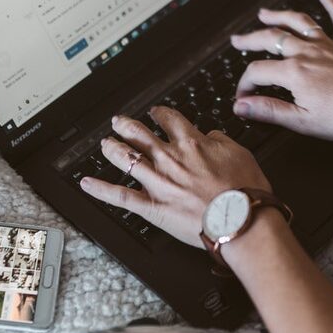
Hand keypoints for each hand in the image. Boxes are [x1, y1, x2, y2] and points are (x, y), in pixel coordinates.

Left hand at [79, 106, 271, 247]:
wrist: (242, 219)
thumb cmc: (245, 191)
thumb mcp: (239, 152)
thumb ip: (220, 140)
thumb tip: (210, 135)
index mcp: (192, 143)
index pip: (170, 120)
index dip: (160, 114)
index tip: (156, 113)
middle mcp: (171, 159)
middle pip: (140, 134)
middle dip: (127, 126)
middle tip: (120, 122)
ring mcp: (159, 182)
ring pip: (126, 159)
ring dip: (112, 149)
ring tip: (105, 144)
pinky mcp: (152, 207)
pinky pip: (120, 196)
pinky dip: (100, 190)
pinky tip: (86, 183)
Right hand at [231, 0, 332, 141]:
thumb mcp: (301, 120)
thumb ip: (268, 110)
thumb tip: (241, 106)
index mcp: (294, 72)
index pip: (257, 71)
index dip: (245, 84)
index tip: (243, 98)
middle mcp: (308, 53)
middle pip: (271, 39)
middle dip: (250, 39)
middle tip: (237, 40)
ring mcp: (327, 46)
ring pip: (299, 23)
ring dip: (279, 16)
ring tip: (264, 13)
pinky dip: (332, 5)